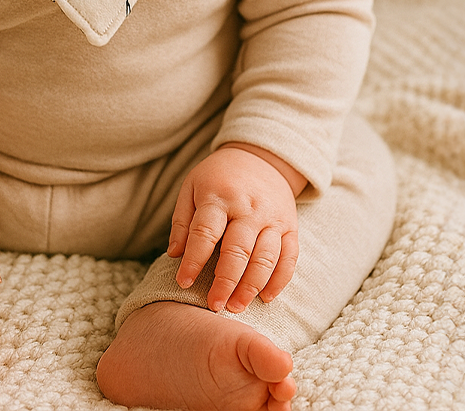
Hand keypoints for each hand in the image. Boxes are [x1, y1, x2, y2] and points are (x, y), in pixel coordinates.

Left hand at [167, 145, 299, 313]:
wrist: (260, 157)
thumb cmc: (219, 177)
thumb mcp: (192, 187)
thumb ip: (183, 221)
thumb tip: (174, 255)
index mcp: (218, 196)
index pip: (205, 232)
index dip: (194, 260)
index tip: (183, 282)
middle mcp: (248, 208)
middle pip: (238, 250)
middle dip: (225, 281)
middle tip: (214, 306)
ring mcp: (272, 218)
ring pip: (265, 258)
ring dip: (251, 286)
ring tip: (236, 307)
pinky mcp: (290, 226)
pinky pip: (289, 258)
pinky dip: (279, 280)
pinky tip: (266, 297)